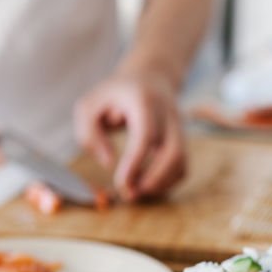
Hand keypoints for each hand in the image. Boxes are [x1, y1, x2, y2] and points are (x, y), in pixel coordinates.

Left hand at [74, 70, 185, 200]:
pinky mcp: (182, 140)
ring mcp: (179, 128)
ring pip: (181, 162)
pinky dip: (168, 182)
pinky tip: (147, 186)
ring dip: (161, 184)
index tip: (122, 183)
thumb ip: (89, 134)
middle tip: (130, 194)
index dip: (135, 162)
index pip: (146, 135)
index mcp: (143, 101)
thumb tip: (108, 162)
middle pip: (173, 152)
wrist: (149, 77)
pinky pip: (182, 167)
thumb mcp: (89, 106)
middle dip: (154, 180)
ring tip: (137, 192)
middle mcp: (167, 114)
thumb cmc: (114, 95)